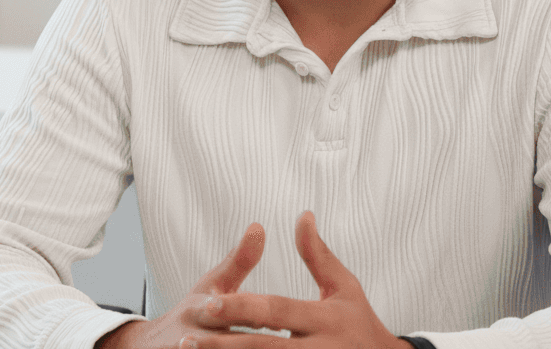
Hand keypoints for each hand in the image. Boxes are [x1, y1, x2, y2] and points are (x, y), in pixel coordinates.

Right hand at [95, 222, 266, 348]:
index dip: (256, 317)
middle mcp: (192, 336)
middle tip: (279, 337)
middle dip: (252, 344)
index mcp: (201, 310)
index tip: (280, 323)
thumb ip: (239, 260)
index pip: (231, 312)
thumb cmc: (192, 313)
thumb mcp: (211, 285)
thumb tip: (259, 227)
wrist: (148, 347)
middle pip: (229, 343)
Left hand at [189, 211, 406, 347]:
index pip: (278, 311)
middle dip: (226, 343)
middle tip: (189, 338)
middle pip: (266, 348)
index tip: (210, 301)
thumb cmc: (361, 323)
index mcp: (326, 319)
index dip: (243, 307)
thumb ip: (318, 255)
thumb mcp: (345, 287)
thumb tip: (302, 215)